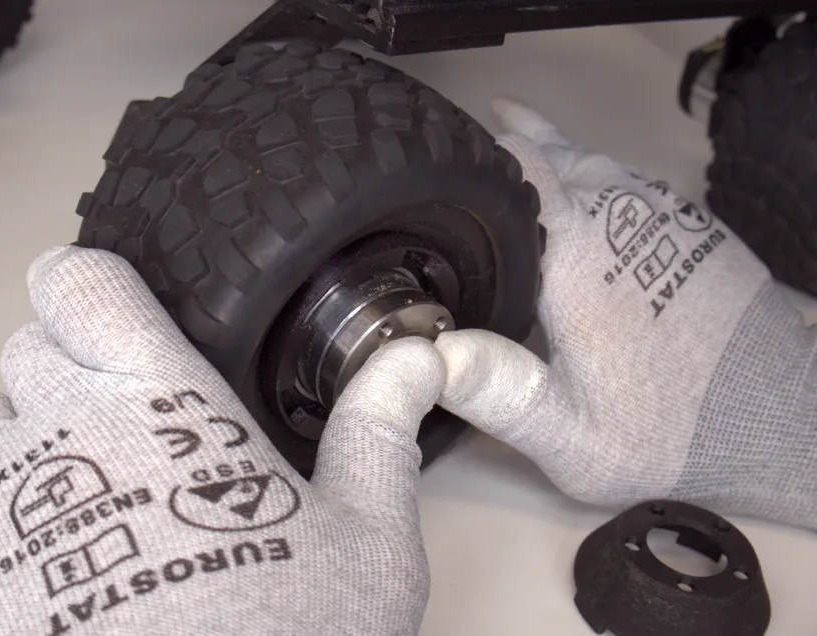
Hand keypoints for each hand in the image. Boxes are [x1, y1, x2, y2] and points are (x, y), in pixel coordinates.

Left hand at [0, 246, 444, 635]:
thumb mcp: (367, 545)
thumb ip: (378, 433)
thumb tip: (411, 357)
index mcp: (163, 397)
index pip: (81, 280)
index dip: (88, 298)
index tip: (108, 329)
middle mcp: (62, 417)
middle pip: (27, 348)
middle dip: (64, 387)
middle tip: (114, 462)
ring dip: (4, 447)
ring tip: (62, 524)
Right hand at [436, 99, 816, 528]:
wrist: (776, 424)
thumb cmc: (667, 434)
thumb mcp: (569, 438)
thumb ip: (495, 393)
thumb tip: (425, 353)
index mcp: (577, 254)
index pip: (518, 164)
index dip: (476, 157)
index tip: (442, 168)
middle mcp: (622, 215)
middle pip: (554, 153)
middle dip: (510, 156)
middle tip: (472, 172)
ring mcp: (666, 215)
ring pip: (596, 164)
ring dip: (554, 167)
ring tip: (516, 178)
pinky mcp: (696, 228)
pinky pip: (631, 184)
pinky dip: (595, 186)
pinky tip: (581, 213)